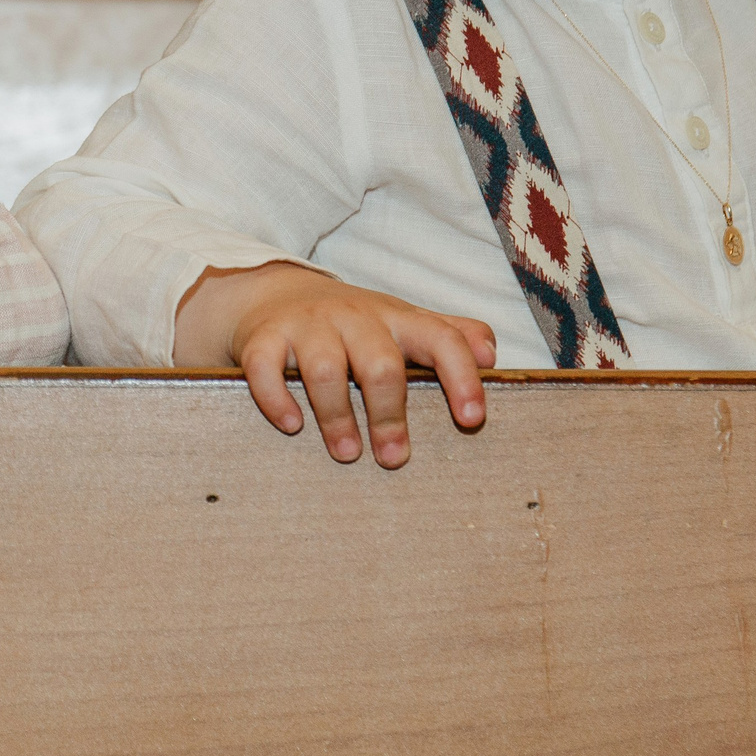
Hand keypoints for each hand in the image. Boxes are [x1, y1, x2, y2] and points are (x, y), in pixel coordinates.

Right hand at [175, 264, 495, 466]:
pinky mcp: (264, 338)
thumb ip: (450, 336)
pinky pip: (266, 368)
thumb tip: (491, 355)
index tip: (472, 419)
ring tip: (346, 453)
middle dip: (390, 415)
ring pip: (326, 369)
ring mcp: (307, 325)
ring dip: (337, 417)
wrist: (274, 296)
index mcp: (397, 318)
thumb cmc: (352, 325)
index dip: (461, 377)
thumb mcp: (403, 323)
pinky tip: (292, 424)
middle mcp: (354, 317)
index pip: (441, 339)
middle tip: (394, 458)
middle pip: (381, 363)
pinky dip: (277, 399)